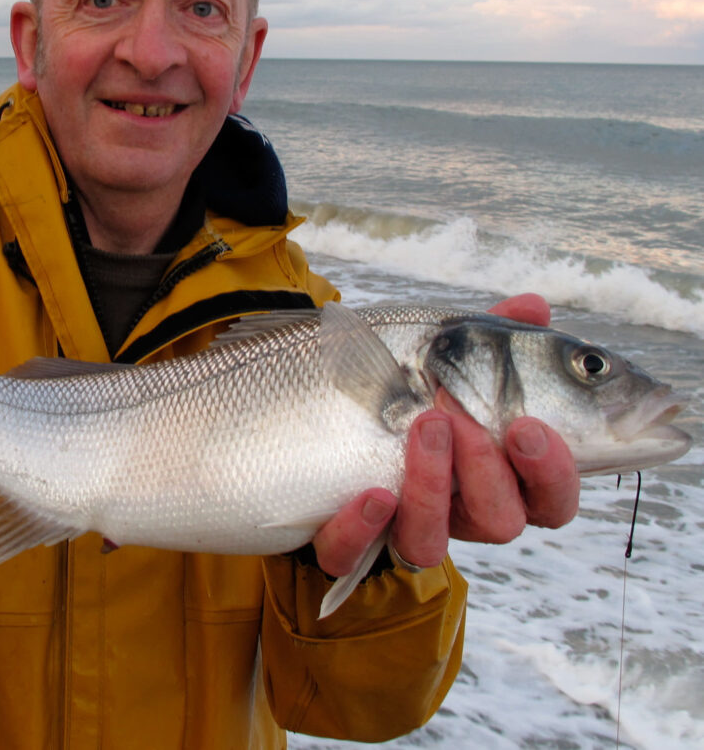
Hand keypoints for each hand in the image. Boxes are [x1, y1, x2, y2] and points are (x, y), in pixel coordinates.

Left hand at [312, 293, 580, 576]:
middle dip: (486, 469)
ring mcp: (397, 527)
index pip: (550, 498)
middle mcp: (454, 512)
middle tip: (456, 415)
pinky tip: (370, 495)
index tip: (527, 426)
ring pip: (429, 543)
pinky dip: (360, 529)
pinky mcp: (340, 539)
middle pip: (501, 522)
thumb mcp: (443, 356)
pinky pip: (349, 555)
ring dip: (430, 488)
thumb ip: (491, 337)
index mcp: (496, 476)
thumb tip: (534, 306)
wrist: (308, 418)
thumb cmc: (398, 390)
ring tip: (421, 429)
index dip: (552, 472)